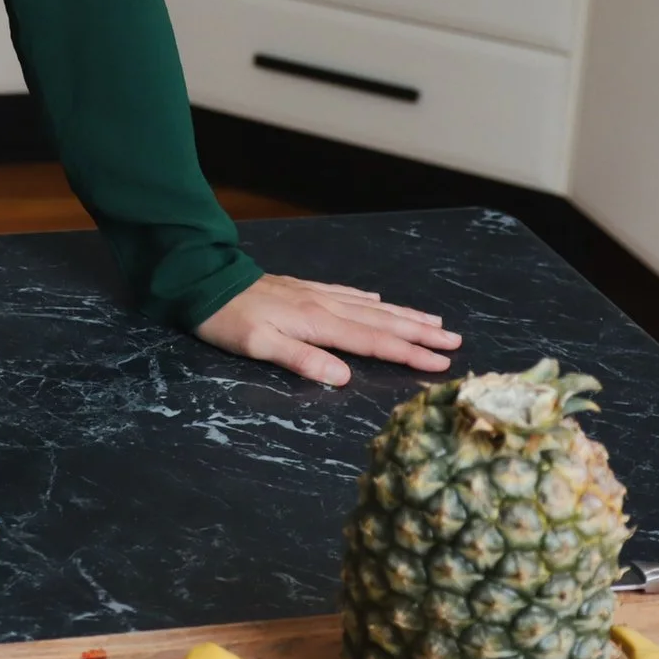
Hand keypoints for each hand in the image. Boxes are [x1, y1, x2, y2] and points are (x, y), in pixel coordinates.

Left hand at [195, 274, 459, 386]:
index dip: (409, 353)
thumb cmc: (226, 319)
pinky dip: (369, 300)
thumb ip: (301, 359)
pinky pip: (347, 293)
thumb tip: (344, 377)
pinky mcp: (302, 289)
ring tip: (434, 322)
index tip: (442, 362)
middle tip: (455, 341)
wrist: (203, 280)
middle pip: (382, 322)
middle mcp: (324, 305)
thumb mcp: (257, 345)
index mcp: (317, 323)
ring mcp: (315, 294)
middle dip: (420, 333)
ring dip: (404, 315)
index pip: (373, 342)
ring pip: (370, 307)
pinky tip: (379, 301)